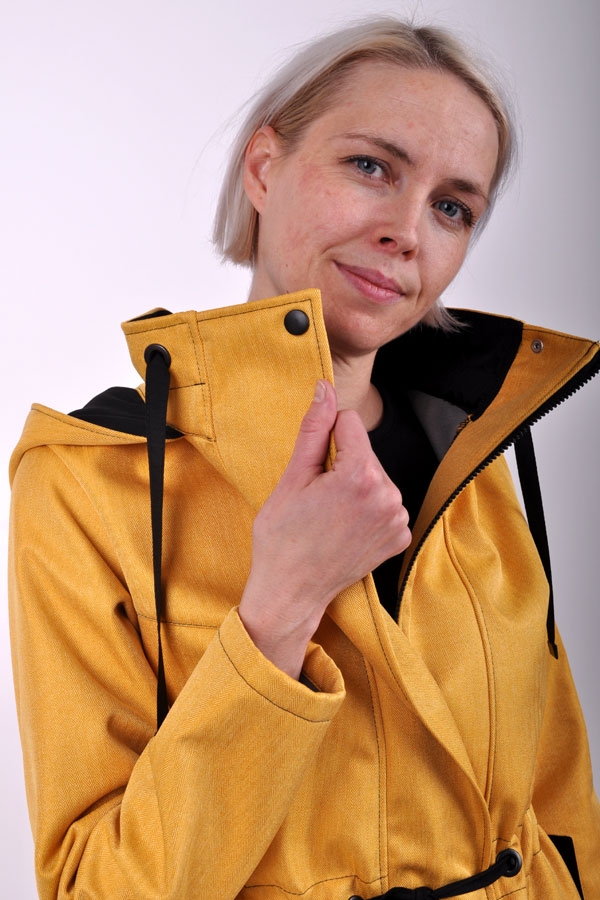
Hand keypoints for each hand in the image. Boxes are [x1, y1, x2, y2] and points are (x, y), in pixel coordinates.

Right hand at [239, 380, 410, 677]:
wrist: (290, 592)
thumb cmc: (281, 537)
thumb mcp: (291, 478)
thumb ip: (313, 429)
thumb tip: (325, 388)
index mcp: (360, 476)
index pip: (349, 422)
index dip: (325, 440)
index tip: (312, 471)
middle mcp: (388, 495)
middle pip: (364, 450)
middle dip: (342, 464)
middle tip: (317, 500)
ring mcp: (398, 519)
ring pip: (375, 475)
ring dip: (355, 486)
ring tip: (330, 516)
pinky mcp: (400, 536)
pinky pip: (385, 502)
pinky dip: (367, 509)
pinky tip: (346, 528)